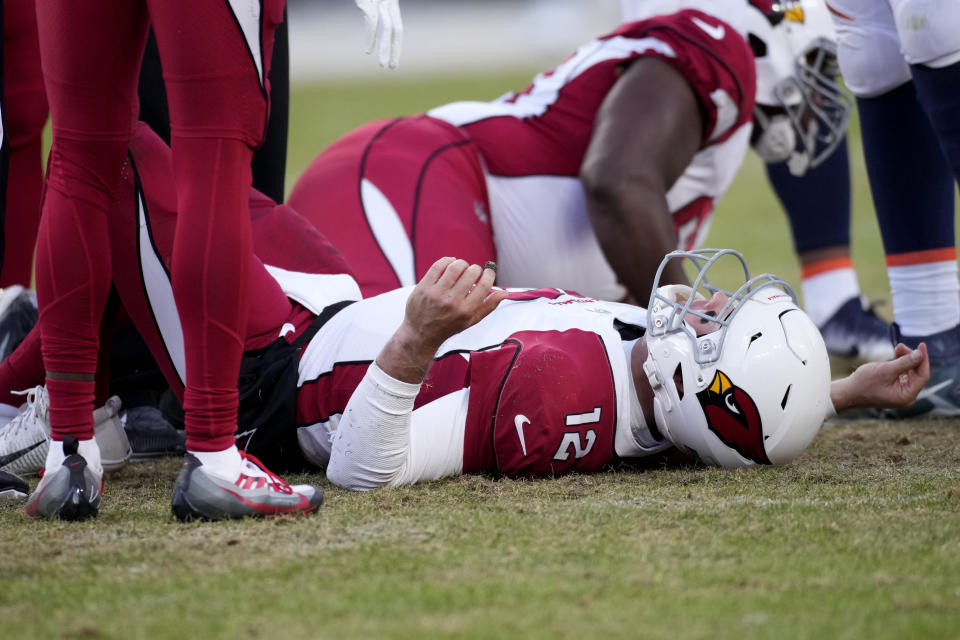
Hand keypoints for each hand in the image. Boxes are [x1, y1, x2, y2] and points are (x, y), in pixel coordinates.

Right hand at [354, 0, 402, 68]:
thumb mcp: (373, 1)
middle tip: (392, 67)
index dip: (396, 45)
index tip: (394, 62)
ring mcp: (380, 2)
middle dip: (394, 50)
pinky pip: (372, 21)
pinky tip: (368, 51)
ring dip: (385, 48)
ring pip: (387, 28)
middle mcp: (389, 4)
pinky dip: (370, 37)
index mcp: (392, 5)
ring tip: (383, 64)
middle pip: (396, 30)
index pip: (397, 29)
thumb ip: (376, 13)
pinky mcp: (369, 2)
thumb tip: (372, 25)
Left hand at [377, 258, 506, 382]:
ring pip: (455, 267)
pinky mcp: (424, 287)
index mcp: (466, 310)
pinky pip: (438, 266)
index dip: (489, 274)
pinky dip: (447, 260)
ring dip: (462, 263)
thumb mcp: (471, 321)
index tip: (489, 272)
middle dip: (476, 269)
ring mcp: (436, 293)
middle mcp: (452, 301)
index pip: (484, 286)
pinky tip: (450, 263)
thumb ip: (488, 306)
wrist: (421, 334)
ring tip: (462, 267)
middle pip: (471, 273)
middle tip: (474, 272)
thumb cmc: (447, 327)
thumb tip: (504, 293)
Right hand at [830, 343, 929, 412]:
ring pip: (910, 373)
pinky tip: (895, 356)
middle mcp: (906, 396)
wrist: (847, 392)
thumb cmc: (864, 383)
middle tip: (901, 345)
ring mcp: (900, 393)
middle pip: (917, 374)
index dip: (923, 359)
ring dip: (905, 359)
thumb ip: (905, 362)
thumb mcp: (886, 370)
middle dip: (912, 358)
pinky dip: (900, 365)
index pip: (922, 376)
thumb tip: (920, 354)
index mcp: (907, 395)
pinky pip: (902, 375)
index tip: (921, 345)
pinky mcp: (894, 389)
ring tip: (897, 348)